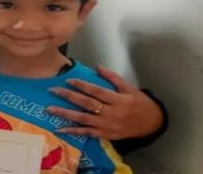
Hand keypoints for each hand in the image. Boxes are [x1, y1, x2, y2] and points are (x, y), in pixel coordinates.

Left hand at [46, 66, 162, 139]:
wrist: (151, 124)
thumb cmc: (140, 104)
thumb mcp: (130, 88)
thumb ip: (113, 78)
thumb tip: (97, 67)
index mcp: (118, 99)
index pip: (96, 91)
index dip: (82, 85)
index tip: (68, 80)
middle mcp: (111, 113)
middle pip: (87, 104)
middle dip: (69, 96)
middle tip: (53, 90)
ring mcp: (107, 125)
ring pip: (83, 119)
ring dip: (66, 114)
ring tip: (50, 109)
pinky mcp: (105, 135)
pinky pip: (86, 133)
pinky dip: (73, 131)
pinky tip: (59, 129)